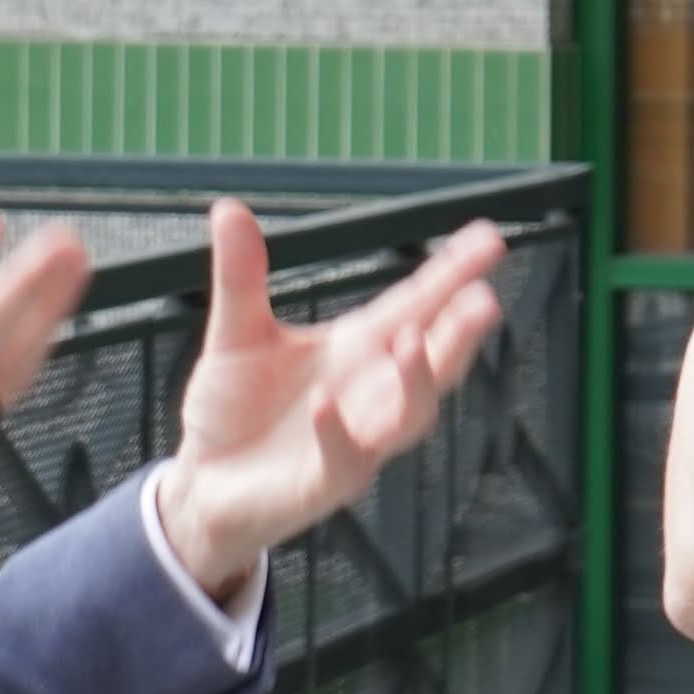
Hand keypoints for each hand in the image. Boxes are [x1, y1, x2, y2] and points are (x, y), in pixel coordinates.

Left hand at [140, 207, 510, 602]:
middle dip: (460, 332)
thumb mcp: (237, 333)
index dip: (452, 272)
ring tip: (413, 344)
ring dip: (417, 382)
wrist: (203, 485)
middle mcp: (370, 393)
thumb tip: (228, 208)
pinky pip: (343, 460)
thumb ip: (242, 275)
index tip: (490, 238)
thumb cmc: (234, 411)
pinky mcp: (324, 484)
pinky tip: (325, 406)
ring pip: (408, 416)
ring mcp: (356, 441)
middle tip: (484, 299)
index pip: (416, 304)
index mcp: (358, 349)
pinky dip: (338, 433)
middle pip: (433, 359)